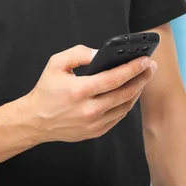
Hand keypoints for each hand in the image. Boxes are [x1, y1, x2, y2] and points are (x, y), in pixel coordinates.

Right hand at [24, 45, 157, 142]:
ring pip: (125, 106)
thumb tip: (100, 53)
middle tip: (151, 67)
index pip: (114, 79)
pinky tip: (129, 92)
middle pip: (125, 93)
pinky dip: (126, 103)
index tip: (145, 60)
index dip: (133, 69)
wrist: (35, 121)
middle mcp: (88, 110)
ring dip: (137, 91)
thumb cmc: (46, 90)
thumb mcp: (55, 64)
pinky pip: (118, 116)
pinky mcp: (96, 132)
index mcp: (79, 91)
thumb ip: (78, 54)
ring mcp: (93, 124)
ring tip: (142, 77)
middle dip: (142, 78)